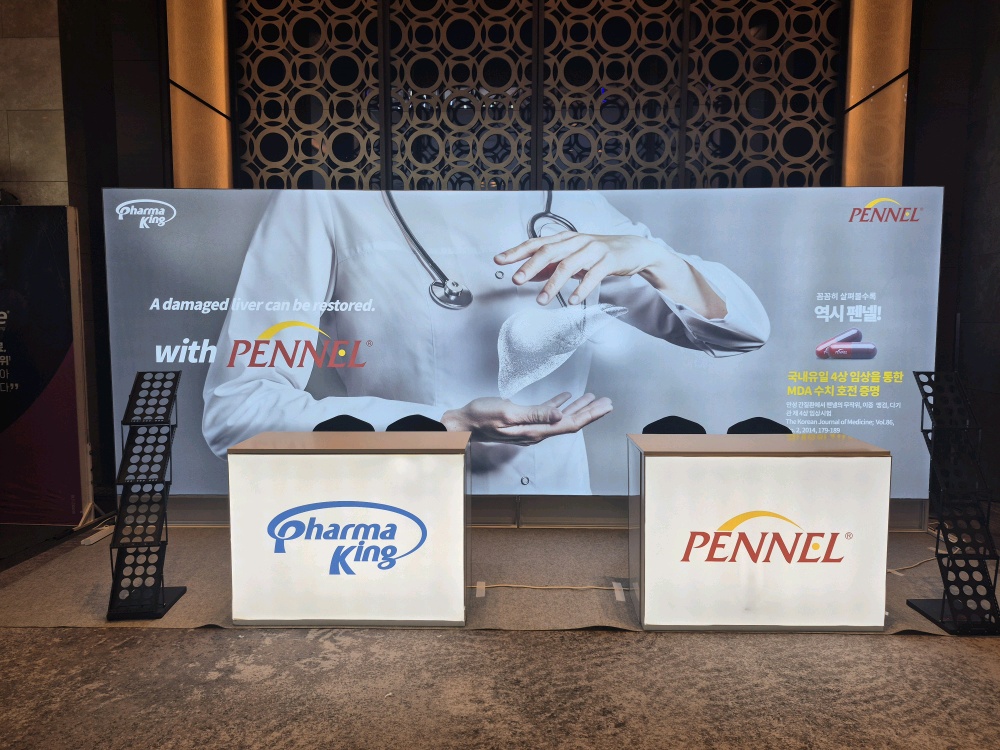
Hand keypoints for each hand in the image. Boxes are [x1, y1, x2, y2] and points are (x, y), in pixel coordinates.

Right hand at [441, 392, 611, 445]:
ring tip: (593, 397)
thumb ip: (536, 414)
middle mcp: (537, 432)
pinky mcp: (524, 420)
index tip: (607, 406)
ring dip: (578, 407)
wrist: (463, 422)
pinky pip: (547, 412)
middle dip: (590, 411)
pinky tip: (567, 397)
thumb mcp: (509, 412)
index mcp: (536, 431)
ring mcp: (531, 427)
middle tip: (608, 401)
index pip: (570, 424)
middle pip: (570, 422)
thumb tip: (561, 415)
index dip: (590, 415)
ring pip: (561, 417)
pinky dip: (559, 404)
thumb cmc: (482, 416)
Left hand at [494, 231, 726, 317]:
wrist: (634, 249)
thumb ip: (550, 266)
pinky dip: (582, 289)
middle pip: (549, 251)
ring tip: (542, 300)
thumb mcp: (572, 257)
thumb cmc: (599, 253)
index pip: (536, 243)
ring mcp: (593, 249)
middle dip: (530, 266)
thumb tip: (526, 274)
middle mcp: (577, 241)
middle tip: (516, 281)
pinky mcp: (609, 260)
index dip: (517, 252)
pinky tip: (573, 301)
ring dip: (553, 284)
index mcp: (565, 239)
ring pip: (569, 264)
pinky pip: (593, 275)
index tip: (499, 261)